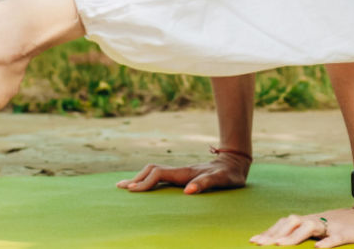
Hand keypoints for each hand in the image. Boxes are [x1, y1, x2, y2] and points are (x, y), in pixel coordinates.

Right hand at [116, 152, 250, 194]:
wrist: (234, 160)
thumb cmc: (230, 174)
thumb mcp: (221, 180)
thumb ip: (205, 184)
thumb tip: (187, 192)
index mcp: (185, 172)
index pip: (158, 174)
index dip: (145, 182)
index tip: (132, 191)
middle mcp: (180, 170)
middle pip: (151, 170)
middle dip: (135, 179)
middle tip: (119, 187)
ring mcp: (181, 171)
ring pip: (154, 171)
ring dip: (140, 177)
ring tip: (126, 186)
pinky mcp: (183, 174)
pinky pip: (161, 175)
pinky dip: (149, 179)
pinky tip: (146, 184)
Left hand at [249, 196, 353, 246]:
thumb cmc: (348, 222)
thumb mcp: (325, 226)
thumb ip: (308, 231)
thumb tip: (287, 238)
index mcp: (312, 220)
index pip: (286, 223)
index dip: (270, 232)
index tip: (254, 240)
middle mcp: (319, 220)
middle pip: (292, 223)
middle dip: (274, 234)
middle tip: (258, 244)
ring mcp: (333, 225)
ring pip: (310, 228)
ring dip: (293, 237)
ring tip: (280, 246)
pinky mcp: (348, 233)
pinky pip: (336, 238)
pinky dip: (327, 243)